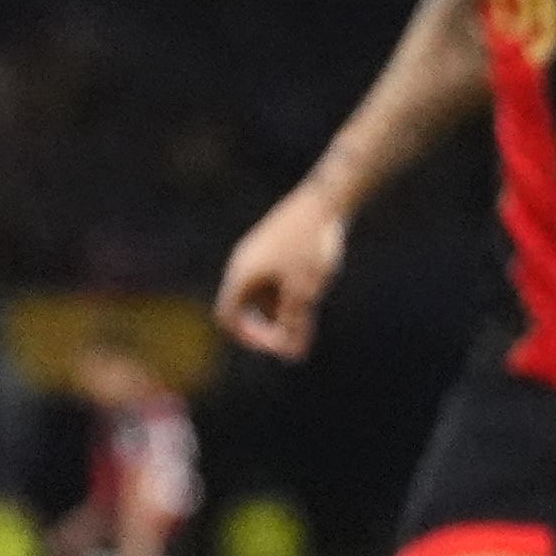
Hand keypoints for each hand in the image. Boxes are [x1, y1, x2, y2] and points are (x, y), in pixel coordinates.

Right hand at [215, 187, 347, 358]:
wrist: (326, 199)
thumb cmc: (312, 245)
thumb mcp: (304, 292)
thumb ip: (296, 325)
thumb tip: (291, 356)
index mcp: (241, 275)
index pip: (229, 318)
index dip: (250, 338)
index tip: (281, 345)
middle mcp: (243, 263)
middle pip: (243, 307)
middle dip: (268, 326)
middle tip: (297, 336)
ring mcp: (257, 252)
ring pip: (261, 293)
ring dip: (280, 309)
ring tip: (311, 304)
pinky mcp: (274, 245)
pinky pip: (272, 277)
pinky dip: (287, 291)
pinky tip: (313, 285)